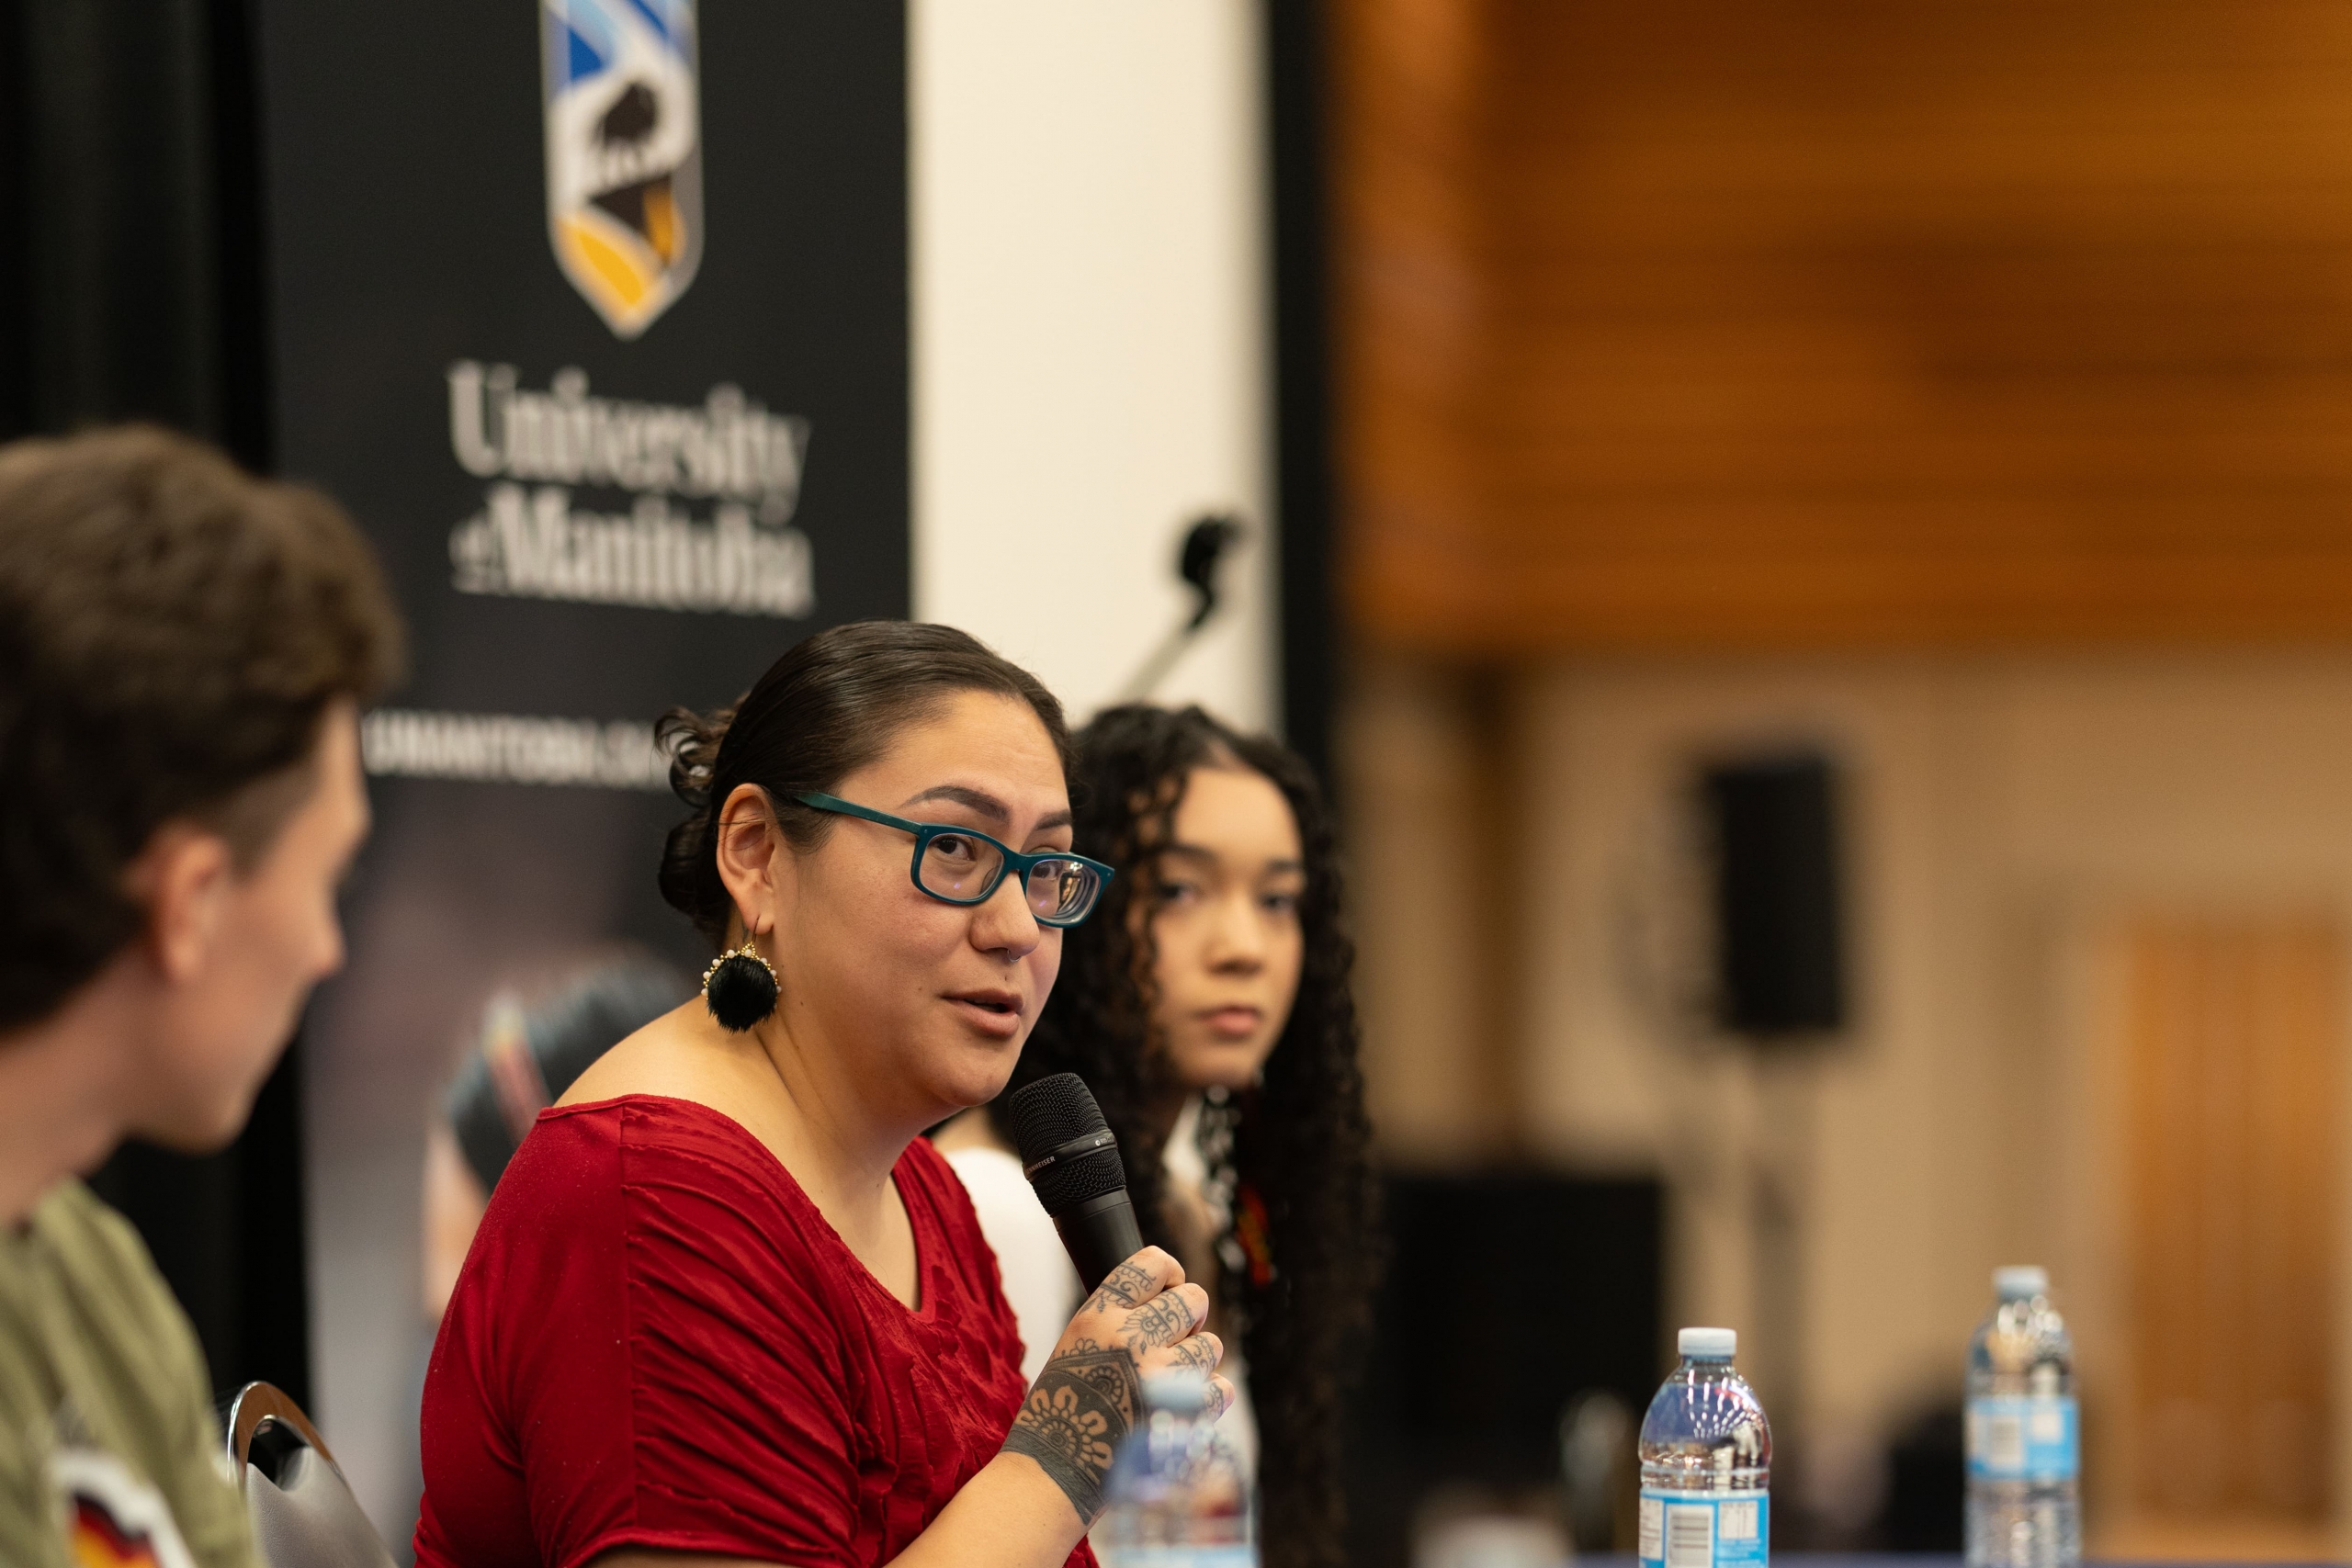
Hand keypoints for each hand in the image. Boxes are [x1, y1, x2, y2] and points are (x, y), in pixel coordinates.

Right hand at [998, 1246, 1231, 1524]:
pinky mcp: (1181, 1416)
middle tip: (1171, 1341)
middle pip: (1194, 1299)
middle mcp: (1131, 1338)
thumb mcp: (1075, 1347)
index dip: (1170, 1273)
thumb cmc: (1059, 1414)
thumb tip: (1170, 1301)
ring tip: (1165, 1385)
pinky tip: (1180, 1409)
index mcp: (1097, 1316)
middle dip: (1189, 1317)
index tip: (1171, 1287)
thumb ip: (1117, 1321)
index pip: (1152, 1264)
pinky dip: (1208, 1399)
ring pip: (1211, 1345)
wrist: (1051, 1476)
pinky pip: (1220, 1388)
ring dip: (1196, 1361)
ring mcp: (1160, 1377)